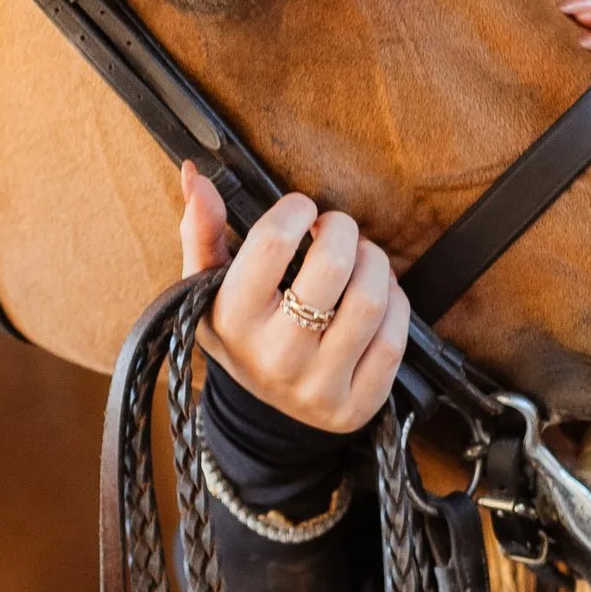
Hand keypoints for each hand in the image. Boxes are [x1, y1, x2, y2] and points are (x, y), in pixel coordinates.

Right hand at [179, 162, 410, 432]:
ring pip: (370, 301)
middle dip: (342, 230)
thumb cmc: (240, 334)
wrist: (260, 416)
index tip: (301, 210)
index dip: (295, 210)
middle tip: (337, 228)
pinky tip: (379, 296)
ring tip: (363, 258)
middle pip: (332, 267)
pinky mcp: (356, 406)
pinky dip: (395, 304)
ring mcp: (317, 386)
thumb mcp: (208, 289)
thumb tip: (195, 175)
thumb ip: (201, 231)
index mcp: (232, 320)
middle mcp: (275, 356)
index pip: (272, 243)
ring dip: (376, 263)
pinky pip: (394, 340)